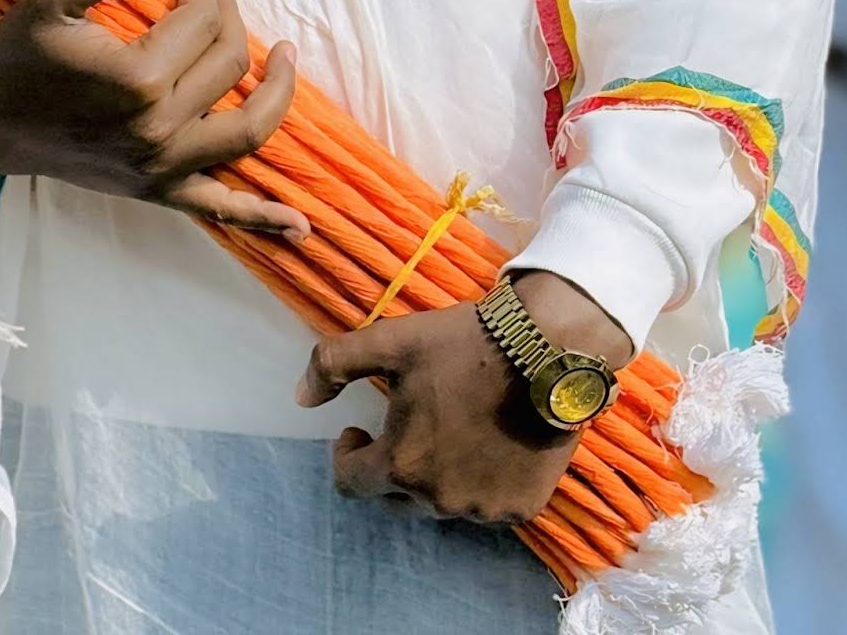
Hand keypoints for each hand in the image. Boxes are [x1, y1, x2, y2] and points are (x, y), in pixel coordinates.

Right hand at [0, 0, 306, 238]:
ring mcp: (163, 167)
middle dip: (229, 17)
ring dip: (278, 93)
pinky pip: (221, 209)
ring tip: (284, 56)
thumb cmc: (20, 57)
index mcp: (138, 80)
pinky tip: (301, 226)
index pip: (202, 22)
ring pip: (247, 130)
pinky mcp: (158, 192)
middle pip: (229, 63)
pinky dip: (263, 218)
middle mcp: (158, 129)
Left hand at [295, 272, 631, 526]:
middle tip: (406, 429)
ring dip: (436, 476)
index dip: (347, 455)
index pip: (351, 483)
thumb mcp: (392, 339)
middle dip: (391, 467)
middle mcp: (437, 498)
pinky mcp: (520, 507)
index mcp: (401, 463)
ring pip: (442, 504)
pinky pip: (487, 506)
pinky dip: (481, 483)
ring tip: (451, 433)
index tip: (358, 431)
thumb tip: (300, 399)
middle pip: (395, 498)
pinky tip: (489, 446)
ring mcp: (482, 509)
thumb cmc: (464, 343)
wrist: (546, 348)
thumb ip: (335, 364)